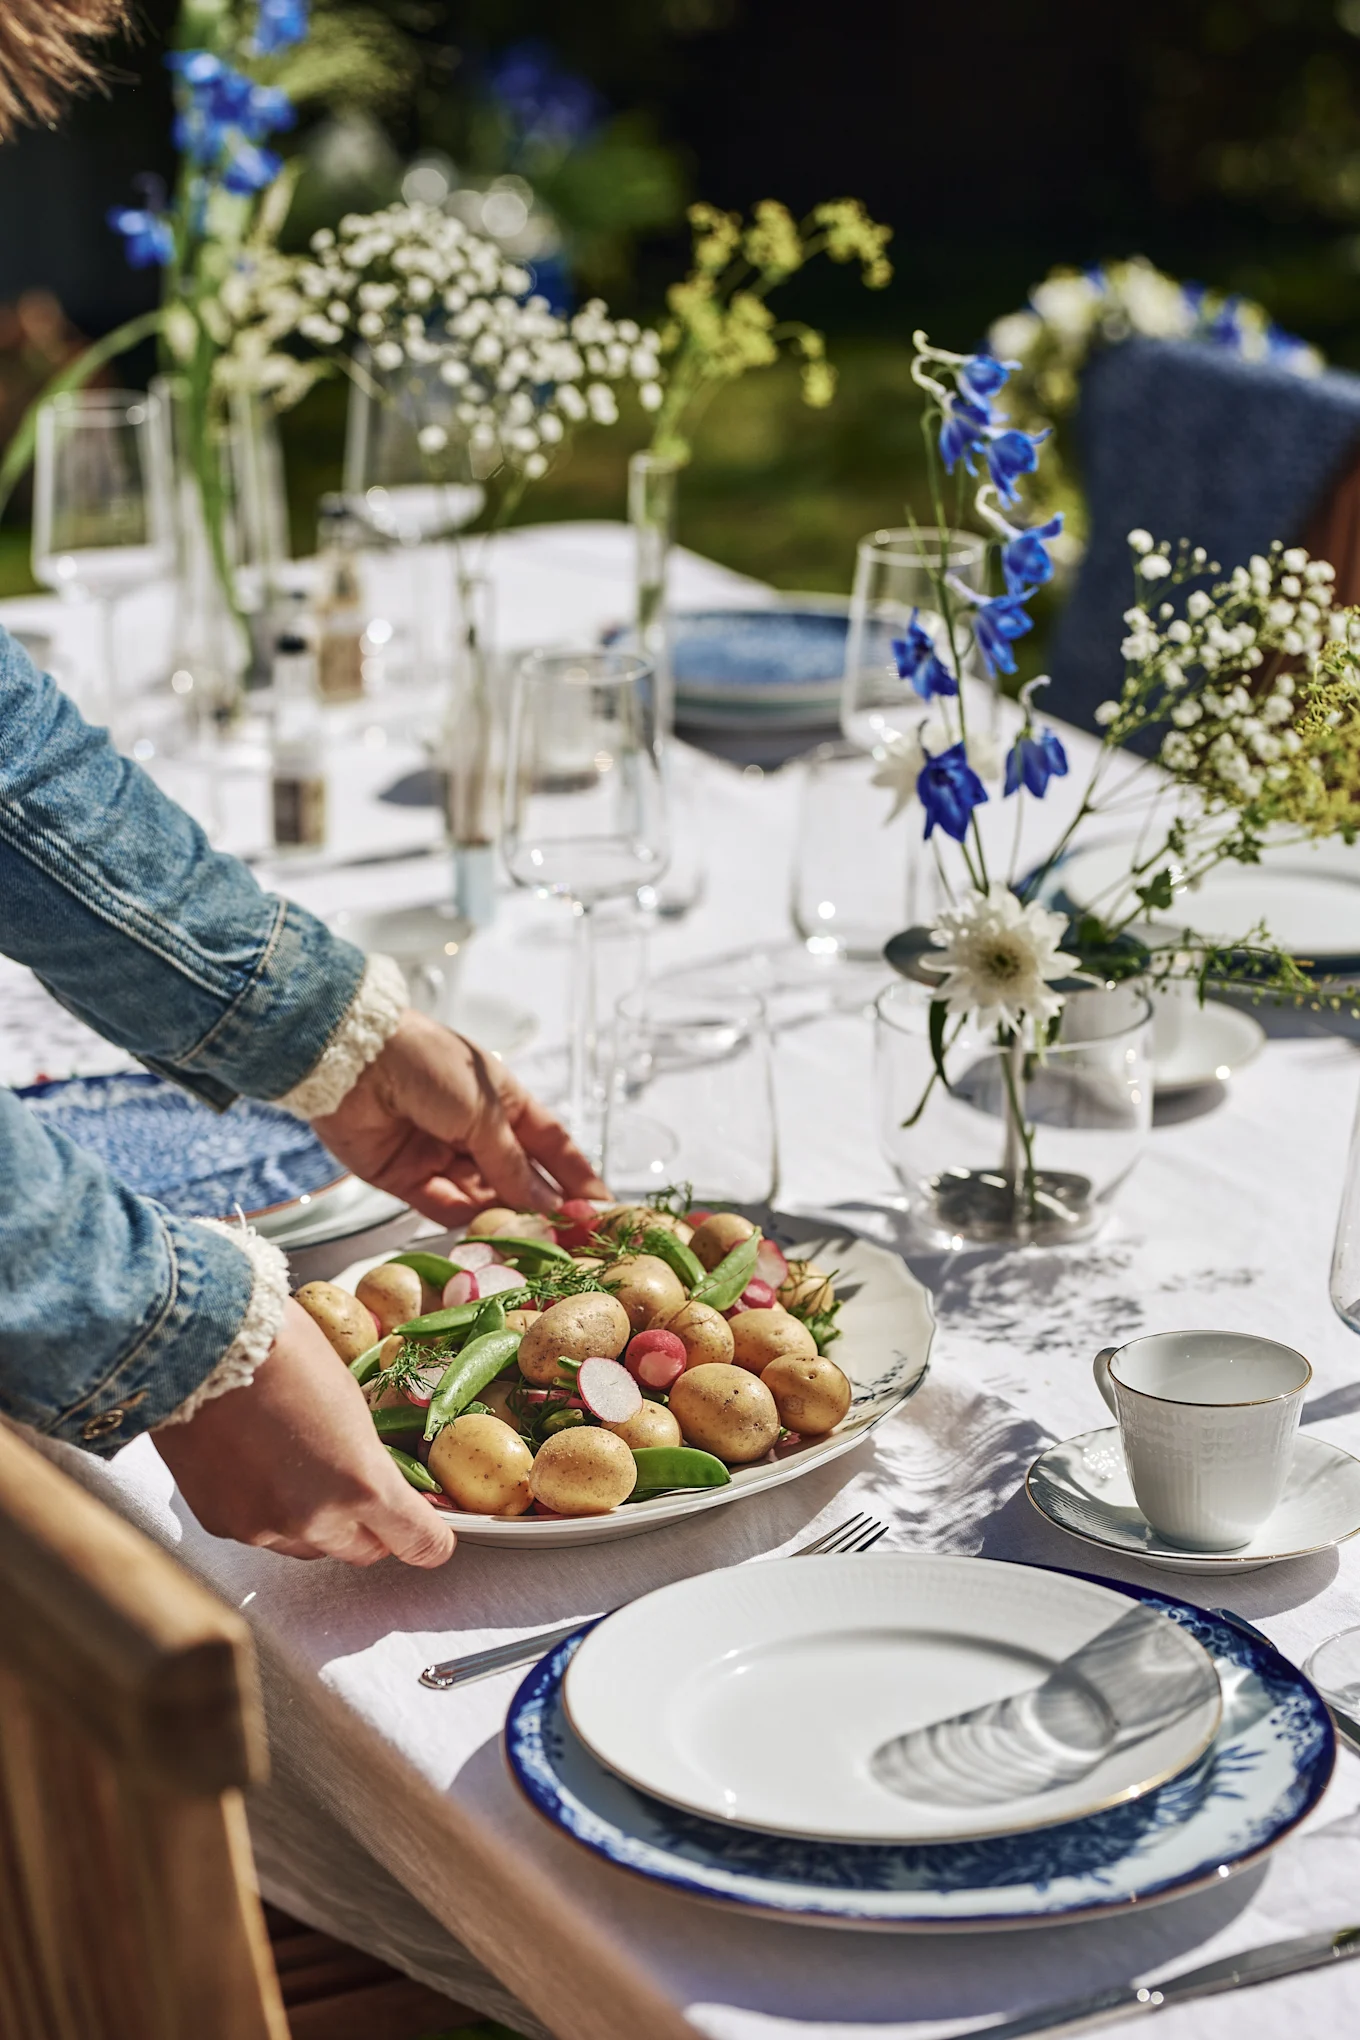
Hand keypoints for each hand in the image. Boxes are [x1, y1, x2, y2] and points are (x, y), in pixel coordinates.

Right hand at [154, 1299, 455, 1566]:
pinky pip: (262, 1532)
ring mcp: (263, 1527)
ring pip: (309, 1545)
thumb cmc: (279, 1348)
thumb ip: (365, 1453)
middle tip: (363, 1490)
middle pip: (363, 1552)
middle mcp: (314, 1518)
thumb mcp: (349, 1397)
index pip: (417, 1542)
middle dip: (371, 1527)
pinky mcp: (220, 1523)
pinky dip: (267, 1509)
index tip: (432, 1535)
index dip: (430, 1541)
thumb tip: (375, 1474)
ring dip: (316, 1520)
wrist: (198, 1340)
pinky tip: (259, 1465)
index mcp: (361, 1483)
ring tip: (300, 1465)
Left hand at [310, 1008, 607, 1227]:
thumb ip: (512, 1162)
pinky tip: (481, 1231)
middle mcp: (475, 1131)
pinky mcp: (406, 1178)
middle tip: (568, 1238)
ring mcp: (442, 1156)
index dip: (577, 1177)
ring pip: (483, 1199)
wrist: (351, 1061)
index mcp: (503, 1102)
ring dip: (504, 1218)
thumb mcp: (483, 1110)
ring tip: (527, 1239)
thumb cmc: (427, 1065)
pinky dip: (462, 1220)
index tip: (602, 1210)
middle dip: (543, 1207)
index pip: (552, 1145)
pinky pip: (443, 1207)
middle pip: (519, 1178)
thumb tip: (546, 1203)